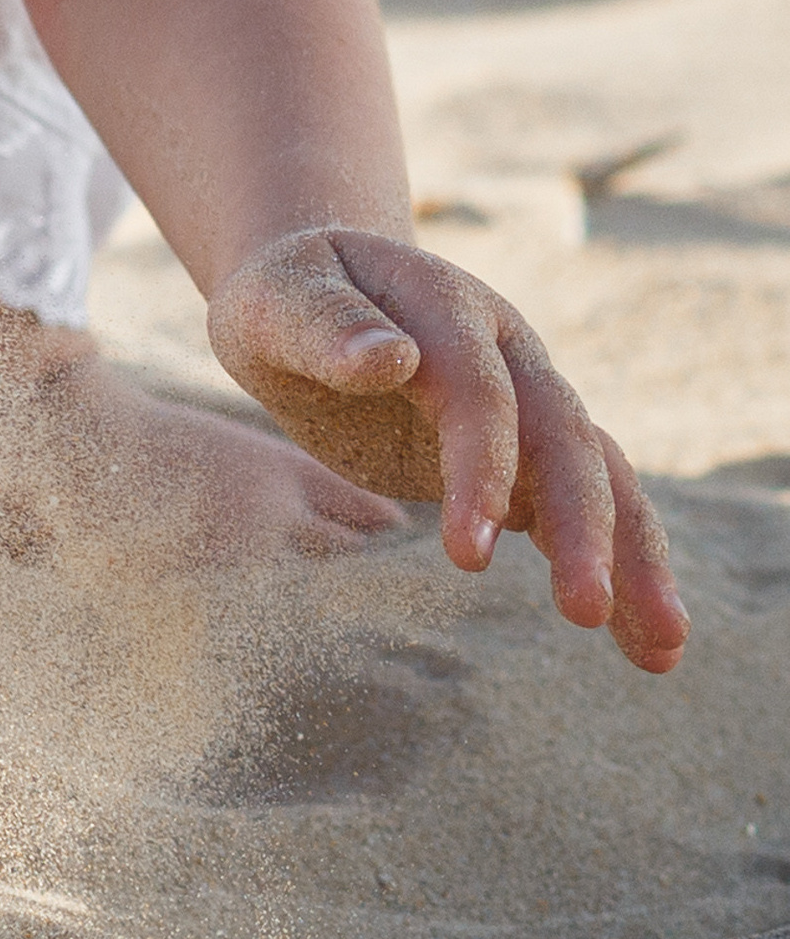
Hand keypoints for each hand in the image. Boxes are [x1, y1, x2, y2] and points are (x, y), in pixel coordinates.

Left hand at [207, 227, 687, 673]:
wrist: (319, 291)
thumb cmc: (284, 300)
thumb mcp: (275, 302)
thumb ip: (323, 327)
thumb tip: (387, 357)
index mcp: (447, 307)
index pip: (479, 392)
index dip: (482, 467)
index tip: (467, 556)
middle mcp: (508, 350)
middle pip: (562, 434)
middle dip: (582, 524)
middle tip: (584, 611)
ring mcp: (527, 400)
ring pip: (601, 474)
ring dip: (636, 555)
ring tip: (663, 647)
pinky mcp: (527, 453)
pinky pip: (589, 507)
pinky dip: (624, 568)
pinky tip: (650, 645)